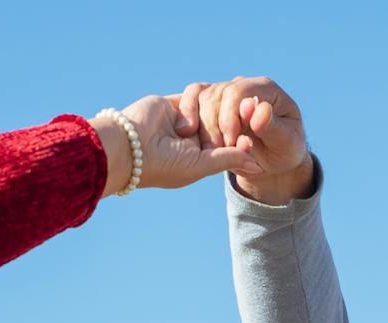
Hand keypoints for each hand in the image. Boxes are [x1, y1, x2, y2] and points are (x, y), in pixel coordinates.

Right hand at [90, 95, 250, 196]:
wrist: (129, 146)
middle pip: (225, 122)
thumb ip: (229, 159)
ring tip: (189, 134)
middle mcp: (196, 139)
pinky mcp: (176, 101)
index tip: (251, 140)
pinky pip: (197, 92)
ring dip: (205, 118)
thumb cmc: (163, 164)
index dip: (242, 141)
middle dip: (226, 125)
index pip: (232, 145)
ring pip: (213, 106)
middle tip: (228, 129)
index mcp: (202, 159)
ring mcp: (186, 118)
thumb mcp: (200, 165)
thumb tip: (258, 165)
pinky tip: (182, 123)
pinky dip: (194, 103)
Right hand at [172, 76, 310, 203]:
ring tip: (212, 151)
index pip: (237, 92)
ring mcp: (224, 92)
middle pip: (216, 94)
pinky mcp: (209, 102)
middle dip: (214, 125)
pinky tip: (194, 137)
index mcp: (265, 89)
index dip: (229, 117)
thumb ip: (272, 127)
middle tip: (220, 151)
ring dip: (203, 126)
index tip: (232, 143)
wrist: (272, 161)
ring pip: (202, 98)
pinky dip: (188, 117)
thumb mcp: (286, 144)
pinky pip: (192, 99)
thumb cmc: (283, 151)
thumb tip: (255, 108)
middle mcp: (243, 85)